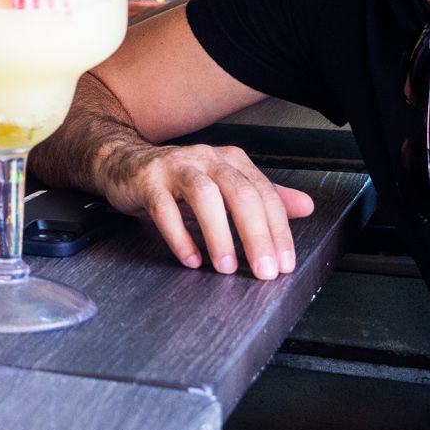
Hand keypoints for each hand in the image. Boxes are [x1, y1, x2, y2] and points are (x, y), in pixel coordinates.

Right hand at [97, 142, 312, 279]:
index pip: (264, 194)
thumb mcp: (224, 186)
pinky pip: (164, 209)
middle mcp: (206, 158)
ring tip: (226, 267)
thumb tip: (306, 207)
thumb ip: (263, 197)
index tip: (284, 263)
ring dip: (218, 234)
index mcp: (230, 160)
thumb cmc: (177, 180)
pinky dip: (179, 236)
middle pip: (239, 193)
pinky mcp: (147, 180)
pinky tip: (190, 259)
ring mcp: (175, 167)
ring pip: (203, 196)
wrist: (123, 162)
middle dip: (255, 235)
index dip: (278, 230)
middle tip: (264, 270)